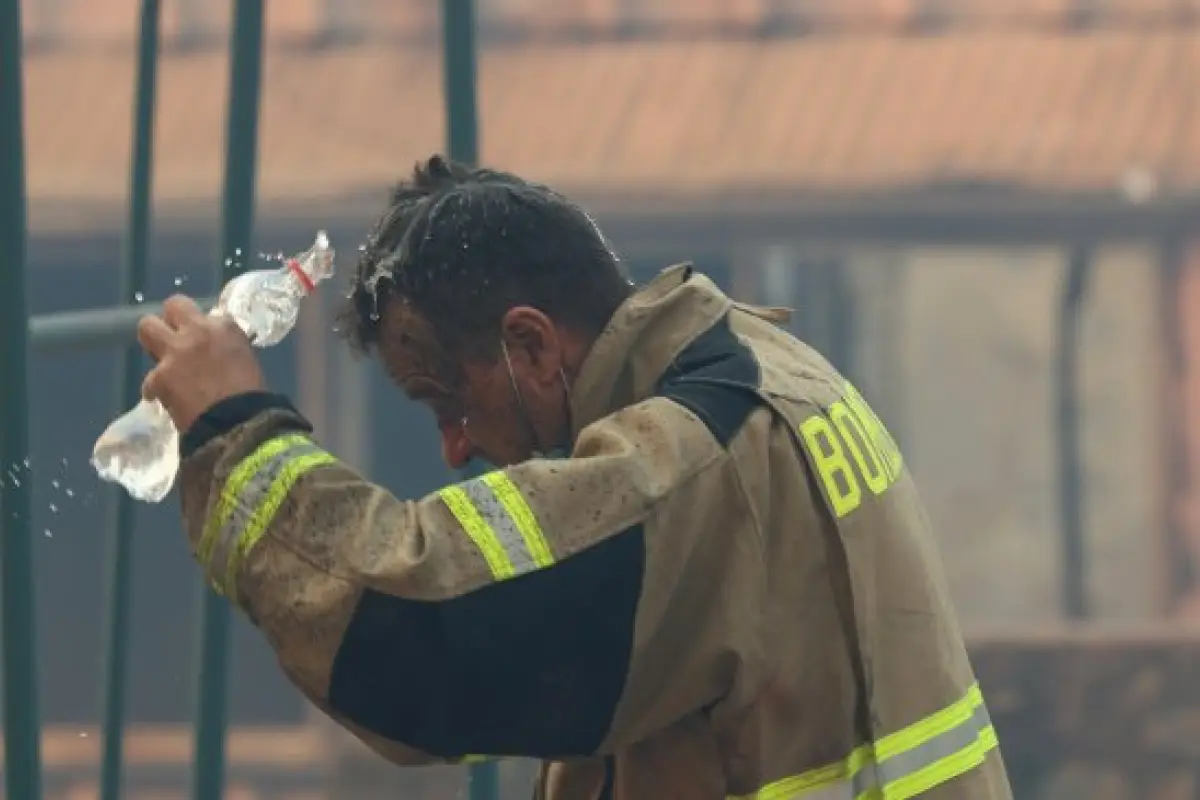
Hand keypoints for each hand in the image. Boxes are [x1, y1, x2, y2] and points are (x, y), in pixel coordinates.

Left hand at [137, 294, 266, 432]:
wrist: (238, 425)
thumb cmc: (252, 396)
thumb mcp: (246, 361)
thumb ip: (229, 349)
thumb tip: (219, 353)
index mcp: (225, 328)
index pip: (209, 313)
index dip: (205, 328)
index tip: (206, 341)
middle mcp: (197, 331)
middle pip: (174, 305)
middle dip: (172, 319)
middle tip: (175, 336)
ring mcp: (175, 353)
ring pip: (147, 327)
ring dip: (153, 341)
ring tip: (162, 359)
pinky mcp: (159, 377)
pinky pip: (149, 379)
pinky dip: (155, 388)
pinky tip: (163, 398)